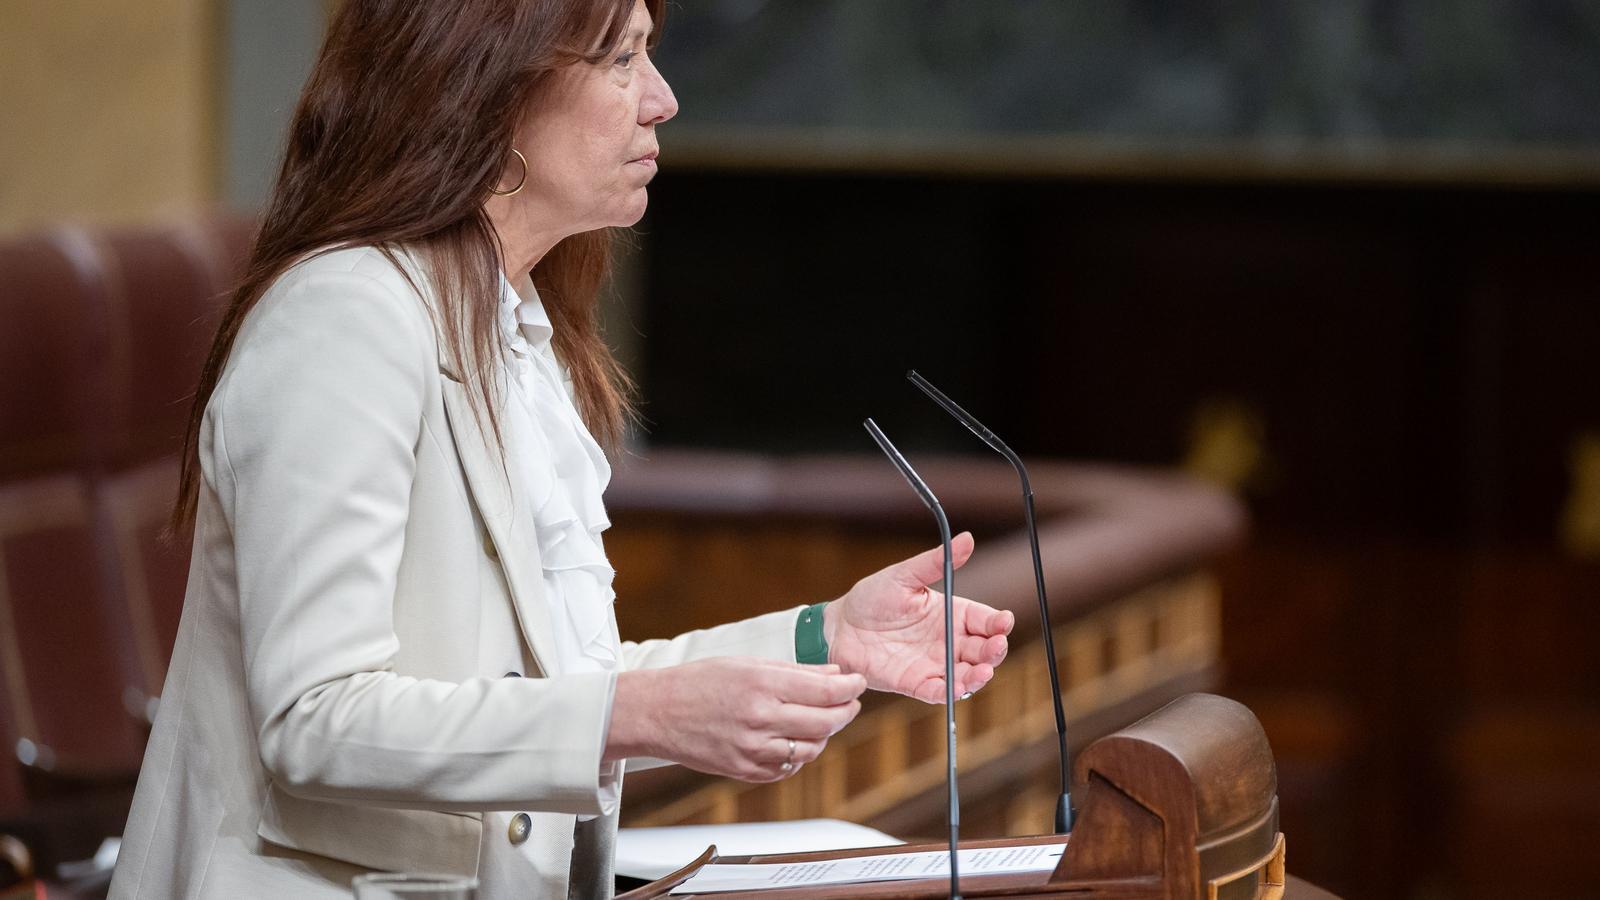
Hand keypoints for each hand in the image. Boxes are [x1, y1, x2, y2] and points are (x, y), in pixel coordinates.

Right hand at [606, 658, 865, 781]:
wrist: (657, 713)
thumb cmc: (699, 682)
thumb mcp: (748, 664)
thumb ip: (796, 671)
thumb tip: (835, 675)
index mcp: (762, 686)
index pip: (826, 691)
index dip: (851, 687)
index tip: (858, 682)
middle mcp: (761, 720)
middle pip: (826, 723)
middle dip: (845, 711)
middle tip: (849, 702)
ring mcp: (753, 750)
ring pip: (812, 749)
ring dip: (824, 735)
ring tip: (820, 720)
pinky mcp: (745, 771)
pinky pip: (788, 768)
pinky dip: (799, 754)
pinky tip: (793, 739)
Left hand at [825, 532, 1013, 702]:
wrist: (838, 627)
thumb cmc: (871, 598)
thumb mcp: (904, 576)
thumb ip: (936, 562)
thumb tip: (966, 539)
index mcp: (951, 613)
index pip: (985, 620)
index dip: (999, 623)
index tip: (1004, 622)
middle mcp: (948, 641)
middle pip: (983, 649)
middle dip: (995, 650)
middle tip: (996, 647)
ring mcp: (934, 663)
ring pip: (967, 674)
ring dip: (979, 675)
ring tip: (983, 671)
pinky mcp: (915, 683)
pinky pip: (938, 691)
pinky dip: (950, 692)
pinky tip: (958, 687)